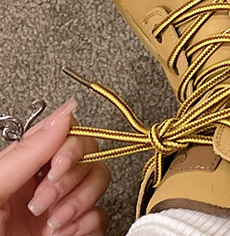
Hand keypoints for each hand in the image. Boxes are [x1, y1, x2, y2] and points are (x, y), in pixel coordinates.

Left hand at [0, 99, 110, 235]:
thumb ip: (26, 154)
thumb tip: (64, 114)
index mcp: (19, 168)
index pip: (64, 134)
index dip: (70, 146)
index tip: (57, 166)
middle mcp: (41, 184)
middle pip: (89, 155)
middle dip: (72, 179)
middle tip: (44, 202)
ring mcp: (58, 209)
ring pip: (98, 182)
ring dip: (80, 203)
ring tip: (52, 224)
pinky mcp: (72, 232)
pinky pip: (101, 216)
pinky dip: (87, 224)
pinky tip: (63, 233)